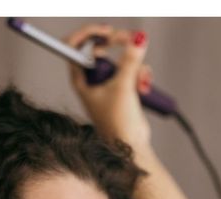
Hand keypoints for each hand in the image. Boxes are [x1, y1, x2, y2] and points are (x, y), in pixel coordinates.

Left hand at [64, 24, 152, 151]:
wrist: (130, 145)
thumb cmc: (117, 124)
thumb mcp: (123, 86)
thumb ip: (130, 60)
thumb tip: (138, 39)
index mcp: (81, 79)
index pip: (76, 46)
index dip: (89, 33)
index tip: (106, 31)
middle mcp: (91, 80)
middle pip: (100, 47)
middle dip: (118, 43)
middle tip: (129, 40)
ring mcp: (106, 84)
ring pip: (118, 58)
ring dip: (134, 64)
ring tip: (140, 79)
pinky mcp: (120, 89)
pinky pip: (130, 70)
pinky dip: (139, 74)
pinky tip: (144, 85)